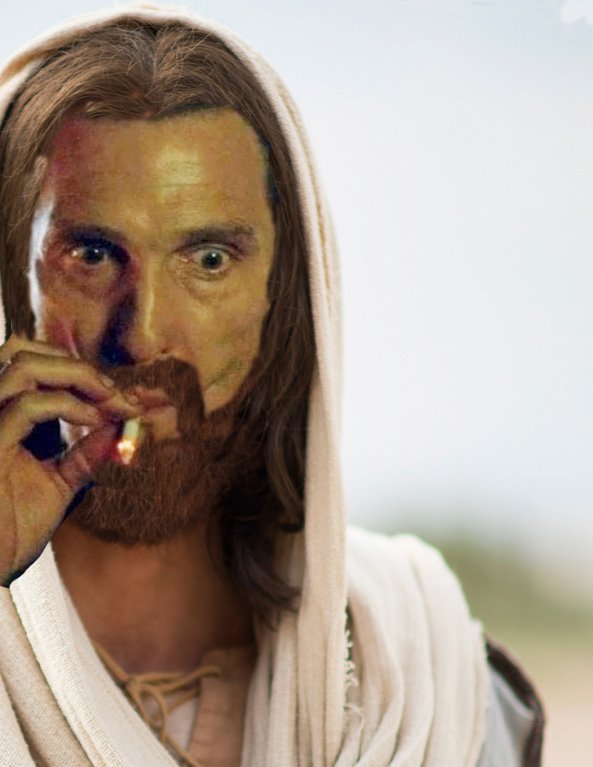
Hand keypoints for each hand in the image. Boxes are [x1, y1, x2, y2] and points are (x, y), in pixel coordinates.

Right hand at [0, 334, 142, 585]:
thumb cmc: (9, 533)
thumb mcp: (57, 483)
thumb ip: (85, 452)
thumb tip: (120, 424)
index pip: (31, 366)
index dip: (80, 372)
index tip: (127, 397)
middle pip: (22, 350)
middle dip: (78, 365)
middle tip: (118, 393)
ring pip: (23, 362)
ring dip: (78, 374)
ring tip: (112, 400)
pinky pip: (29, 404)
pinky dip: (70, 405)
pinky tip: (95, 422)